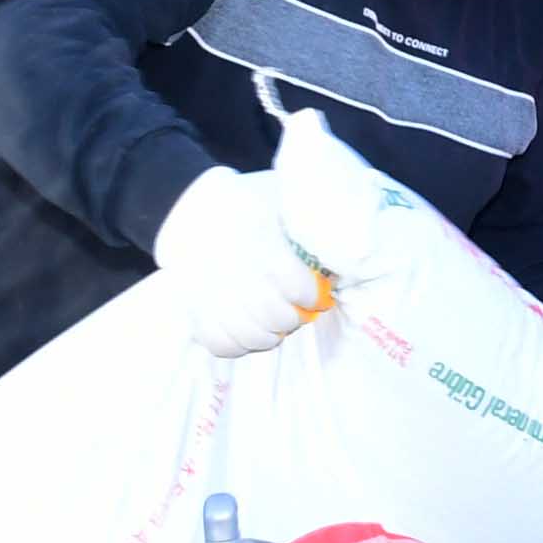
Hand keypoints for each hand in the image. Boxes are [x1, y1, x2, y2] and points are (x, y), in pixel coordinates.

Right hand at [151, 165, 327, 358]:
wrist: (194, 209)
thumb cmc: (249, 203)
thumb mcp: (283, 196)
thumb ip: (315, 216)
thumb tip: (348, 249)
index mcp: (258, 240)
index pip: (294, 285)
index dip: (312, 296)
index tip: (319, 295)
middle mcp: (232, 269)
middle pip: (275, 316)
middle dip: (294, 318)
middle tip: (300, 311)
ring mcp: (209, 292)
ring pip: (250, 336)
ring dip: (271, 335)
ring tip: (278, 323)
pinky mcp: (193, 309)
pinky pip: (220, 344)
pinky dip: (240, 346)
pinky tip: (250, 332)